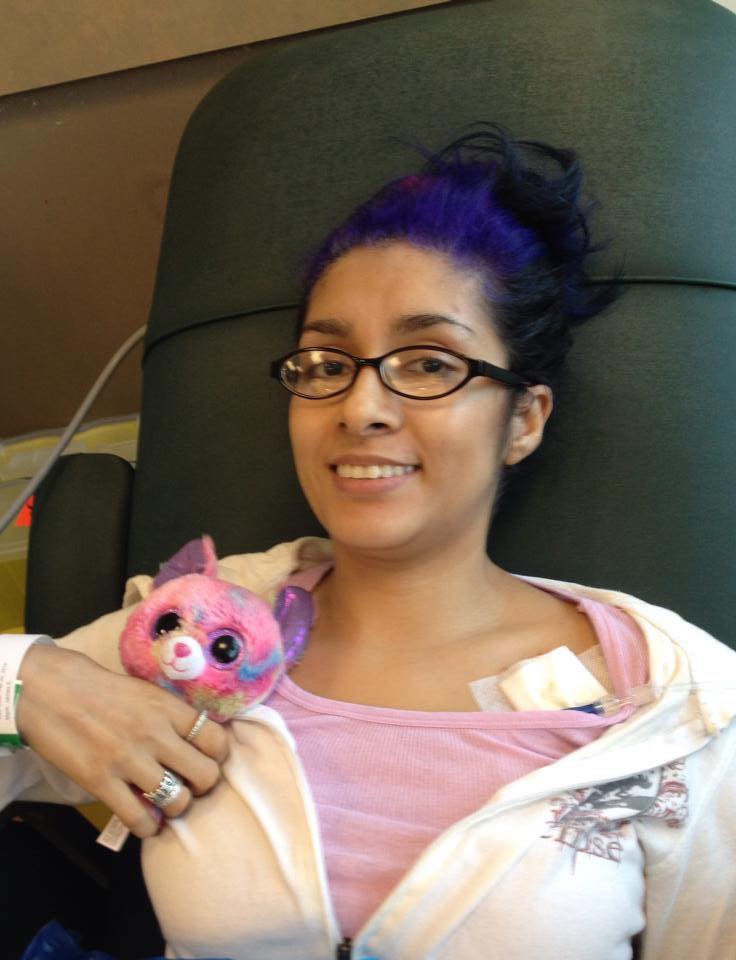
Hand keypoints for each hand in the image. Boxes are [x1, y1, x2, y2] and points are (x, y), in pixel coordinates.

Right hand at [16, 644, 228, 837]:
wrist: (50, 691)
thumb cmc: (100, 689)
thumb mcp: (146, 691)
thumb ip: (172, 715)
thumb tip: (197, 739)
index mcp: (169, 708)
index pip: (217, 740)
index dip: (218, 755)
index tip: (208, 758)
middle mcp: (156, 735)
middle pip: (206, 775)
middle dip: (204, 784)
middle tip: (191, 783)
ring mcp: (129, 760)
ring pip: (178, 801)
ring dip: (177, 806)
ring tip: (167, 800)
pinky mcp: (101, 782)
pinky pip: (138, 818)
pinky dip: (147, 826)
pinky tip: (145, 819)